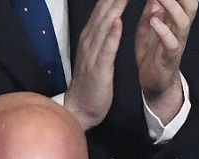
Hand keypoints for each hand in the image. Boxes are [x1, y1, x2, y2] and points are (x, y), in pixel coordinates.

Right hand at [64, 0, 125, 130]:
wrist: (80, 109)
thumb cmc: (91, 83)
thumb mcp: (97, 54)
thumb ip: (104, 35)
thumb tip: (113, 16)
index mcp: (90, 36)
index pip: (103, 8)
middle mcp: (89, 41)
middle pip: (103, 11)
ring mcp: (92, 54)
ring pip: (104, 26)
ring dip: (115, 7)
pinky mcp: (98, 69)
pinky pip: (106, 49)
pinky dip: (112, 34)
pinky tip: (118, 21)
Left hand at [135, 0, 197, 124]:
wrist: (154, 83)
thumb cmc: (152, 52)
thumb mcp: (150, 23)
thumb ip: (153, 6)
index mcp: (175, 17)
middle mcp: (180, 27)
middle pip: (190, 3)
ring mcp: (177, 41)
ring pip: (183, 20)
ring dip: (172, 6)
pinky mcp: (170, 57)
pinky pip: (171, 43)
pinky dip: (163, 31)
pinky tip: (154, 21)